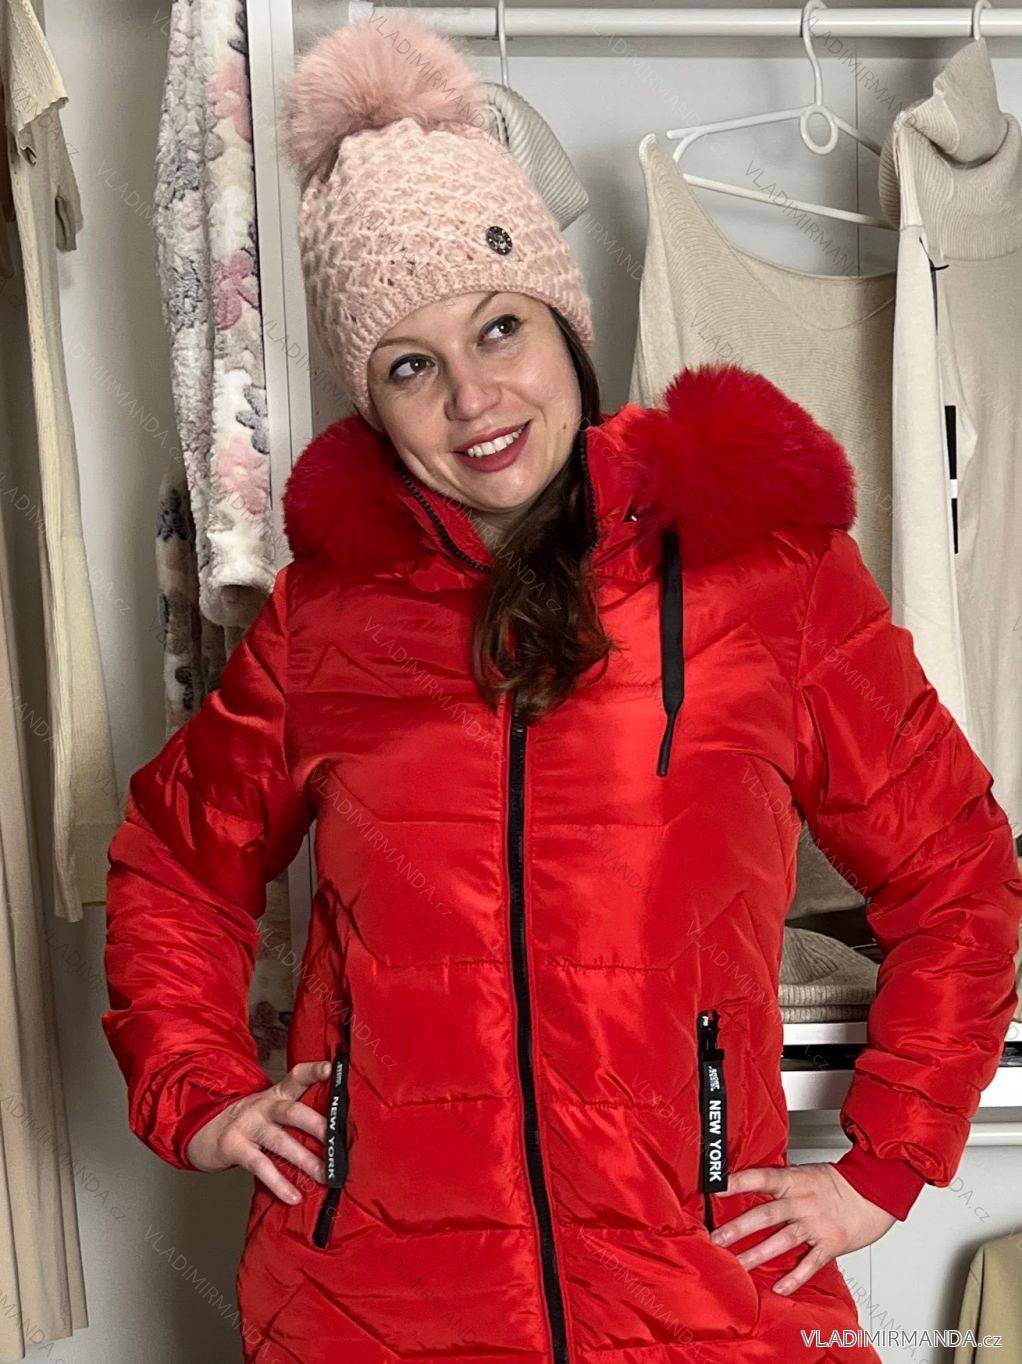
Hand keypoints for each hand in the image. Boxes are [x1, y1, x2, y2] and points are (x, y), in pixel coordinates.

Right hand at [185, 1059, 332, 1202]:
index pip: (296, 1077)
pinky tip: (293, 1196)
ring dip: (304, 1160)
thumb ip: (298, 1114)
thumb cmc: (250, 1122)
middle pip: (292, 1111)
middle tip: (337, 1140)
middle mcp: (264, 1106)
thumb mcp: (271, 1109)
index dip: (314, 1071)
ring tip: (324, 1175)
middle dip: (316, 1124)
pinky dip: (278, 1182)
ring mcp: (248, 1126)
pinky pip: (260, 1166)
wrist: (205, 1130)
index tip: (332, 1068)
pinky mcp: (234, 1147)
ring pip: (280, 1141)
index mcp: (276, 1094)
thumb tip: (336, 1134)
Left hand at [708, 1162, 895, 1295]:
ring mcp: (817, 1224)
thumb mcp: (804, 1173)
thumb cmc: (836, 1184)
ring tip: (738, 1265)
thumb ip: (780, 1184)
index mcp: (794, 1180)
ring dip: (758, 1253)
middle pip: (767, 1214)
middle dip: (739, 1227)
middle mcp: (803, 1201)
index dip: (738, 1181)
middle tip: (716, 1238)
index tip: (715, 1187)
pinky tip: (780, 1288)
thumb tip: (747, 1187)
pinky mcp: (831, 1244)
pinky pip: (810, 1263)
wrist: (874, 1191)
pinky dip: (795, 1277)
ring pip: (783, 1240)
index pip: (761, 1177)